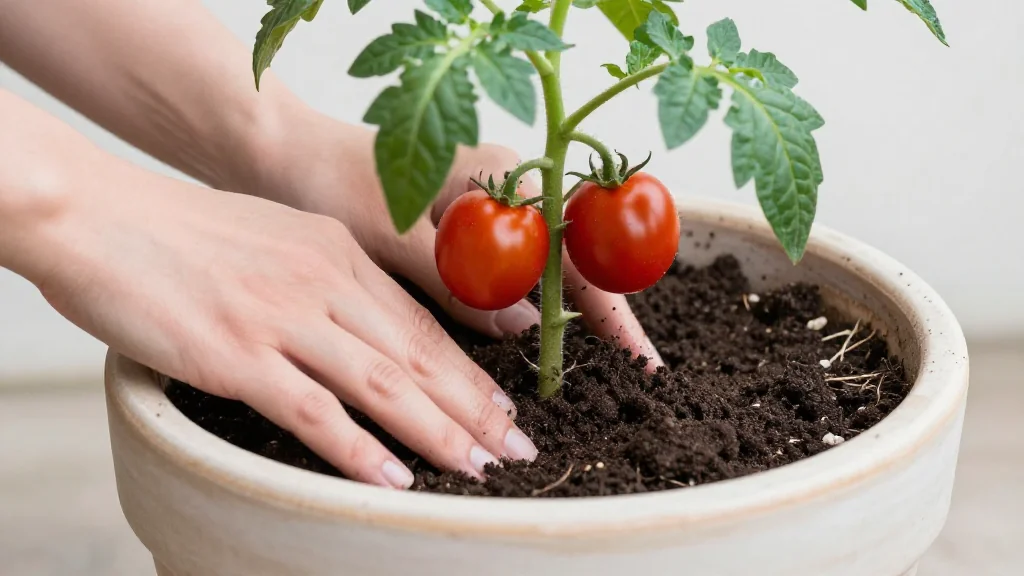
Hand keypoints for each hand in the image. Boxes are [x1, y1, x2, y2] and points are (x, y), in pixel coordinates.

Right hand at [29, 163, 536, 487]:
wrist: (104, 217)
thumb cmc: (187, 235)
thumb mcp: (278, 240)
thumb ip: (328, 279)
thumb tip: (366, 326)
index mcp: (336, 255)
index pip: (420, 322)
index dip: (468, 372)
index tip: (502, 408)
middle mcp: (321, 283)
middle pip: (415, 355)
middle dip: (472, 408)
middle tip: (515, 448)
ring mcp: (281, 318)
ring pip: (379, 383)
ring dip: (434, 431)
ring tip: (476, 468)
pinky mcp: (236, 352)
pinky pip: (311, 410)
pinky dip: (357, 449)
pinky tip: (391, 479)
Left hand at [252, 116, 663, 366]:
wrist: (278, 154)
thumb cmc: (327, 181)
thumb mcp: (392, 237)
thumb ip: (458, 279)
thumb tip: (525, 325)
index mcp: (498, 173)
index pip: (576, 241)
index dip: (609, 301)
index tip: (634, 354)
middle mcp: (503, 185)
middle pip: (573, 253)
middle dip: (603, 311)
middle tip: (632, 371)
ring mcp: (486, 205)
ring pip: (546, 265)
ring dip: (569, 312)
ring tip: (598, 364)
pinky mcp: (463, 224)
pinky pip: (512, 268)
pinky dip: (527, 304)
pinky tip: (538, 337)